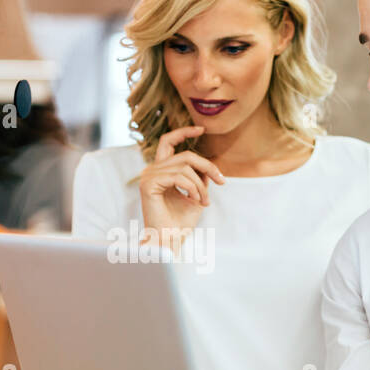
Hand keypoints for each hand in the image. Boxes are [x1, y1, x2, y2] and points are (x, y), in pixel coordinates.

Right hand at [138, 127, 224, 243]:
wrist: (169, 240)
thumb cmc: (180, 222)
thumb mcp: (196, 194)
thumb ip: (199, 177)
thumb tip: (208, 164)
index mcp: (160, 170)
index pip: (168, 142)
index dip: (184, 132)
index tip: (202, 129)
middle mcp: (152, 170)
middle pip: (186, 155)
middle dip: (207, 167)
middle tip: (221, 181)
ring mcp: (148, 176)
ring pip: (185, 167)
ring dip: (200, 185)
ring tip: (203, 201)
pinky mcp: (148, 184)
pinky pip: (178, 177)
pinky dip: (192, 188)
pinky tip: (194, 200)